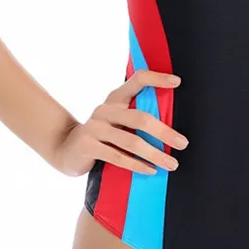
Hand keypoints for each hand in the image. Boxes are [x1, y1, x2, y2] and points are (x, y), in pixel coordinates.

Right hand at [52, 69, 188, 177]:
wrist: (65, 149)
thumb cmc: (101, 135)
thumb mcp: (116, 120)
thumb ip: (135, 117)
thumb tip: (172, 127)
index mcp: (115, 98)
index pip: (137, 80)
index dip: (157, 78)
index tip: (178, 82)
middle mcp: (105, 109)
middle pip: (140, 118)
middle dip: (164, 132)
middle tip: (183, 144)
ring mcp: (95, 127)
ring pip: (132, 141)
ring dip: (155, 154)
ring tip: (172, 164)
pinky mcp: (88, 146)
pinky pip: (118, 157)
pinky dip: (137, 165)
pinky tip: (151, 170)